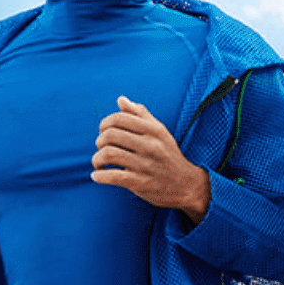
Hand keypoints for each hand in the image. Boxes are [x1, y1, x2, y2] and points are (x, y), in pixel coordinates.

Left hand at [92, 96, 211, 222]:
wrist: (187, 184)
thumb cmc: (168, 155)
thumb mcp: (159, 131)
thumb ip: (140, 114)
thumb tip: (120, 99)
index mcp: (153, 130)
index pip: (118, 118)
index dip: (104, 124)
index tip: (104, 132)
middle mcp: (150, 145)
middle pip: (110, 135)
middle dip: (99, 141)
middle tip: (102, 148)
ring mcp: (146, 165)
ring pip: (108, 154)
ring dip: (96, 158)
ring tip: (99, 162)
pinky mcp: (141, 183)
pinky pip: (112, 177)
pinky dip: (99, 176)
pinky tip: (97, 175)